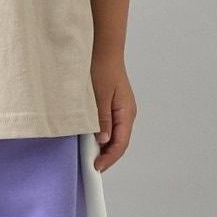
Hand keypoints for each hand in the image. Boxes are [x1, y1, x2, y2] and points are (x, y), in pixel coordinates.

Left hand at [91, 55, 134, 172]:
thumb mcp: (99, 96)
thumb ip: (101, 119)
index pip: (121, 143)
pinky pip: (110, 127)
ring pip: (115, 136)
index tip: (96, 166)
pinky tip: (91, 139)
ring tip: (90, 156)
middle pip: (119, 142)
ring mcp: (121, 110)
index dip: (109, 157)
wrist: (103, 50)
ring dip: (104, 147)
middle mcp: (126, 114)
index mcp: (126, 113)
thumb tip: (103, 140)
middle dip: (107, 156)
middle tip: (92, 166)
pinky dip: (102, 136)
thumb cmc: (102, 69)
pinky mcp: (113, 107)